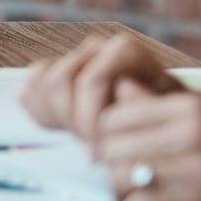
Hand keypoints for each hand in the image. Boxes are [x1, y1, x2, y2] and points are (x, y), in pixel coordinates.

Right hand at [20, 34, 178, 148]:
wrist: (163, 124)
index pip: (91, 80)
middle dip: (72, 120)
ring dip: (57, 115)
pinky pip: (34, 83)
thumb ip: (141, 106)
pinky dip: (40, 106)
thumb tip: (122, 93)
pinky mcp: (57, 69)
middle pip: (61, 80)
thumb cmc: (166, 123)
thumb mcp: (164, 118)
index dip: (89, 118)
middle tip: (89, 151)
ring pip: (44, 81)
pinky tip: (60, 126)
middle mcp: (98, 48)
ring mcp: (75, 57)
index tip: (96, 151)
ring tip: (80, 139)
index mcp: (126, 52)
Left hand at [98, 81, 200, 200]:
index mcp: (191, 110)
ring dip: (122, 195)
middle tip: (128, 185)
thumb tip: (119, 90)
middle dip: (112, 168)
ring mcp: (192, 172)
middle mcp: (188, 135)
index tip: (123, 157)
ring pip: (117, 178)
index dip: (110, 140)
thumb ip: (163, 110)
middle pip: (111, 147)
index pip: (115, 115)